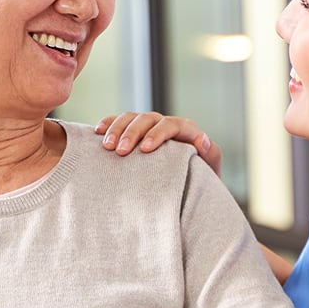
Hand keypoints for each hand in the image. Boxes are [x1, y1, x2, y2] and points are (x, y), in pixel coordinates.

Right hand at [95, 112, 221, 174]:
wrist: (185, 190)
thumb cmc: (198, 182)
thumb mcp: (209, 171)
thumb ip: (211, 155)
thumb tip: (202, 139)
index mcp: (185, 131)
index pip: (172, 124)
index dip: (158, 134)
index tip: (145, 150)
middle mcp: (165, 125)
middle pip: (148, 119)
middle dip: (132, 133)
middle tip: (120, 152)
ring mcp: (148, 127)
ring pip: (131, 118)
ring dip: (117, 129)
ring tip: (106, 147)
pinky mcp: (133, 132)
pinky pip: (119, 121)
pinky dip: (109, 124)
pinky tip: (97, 134)